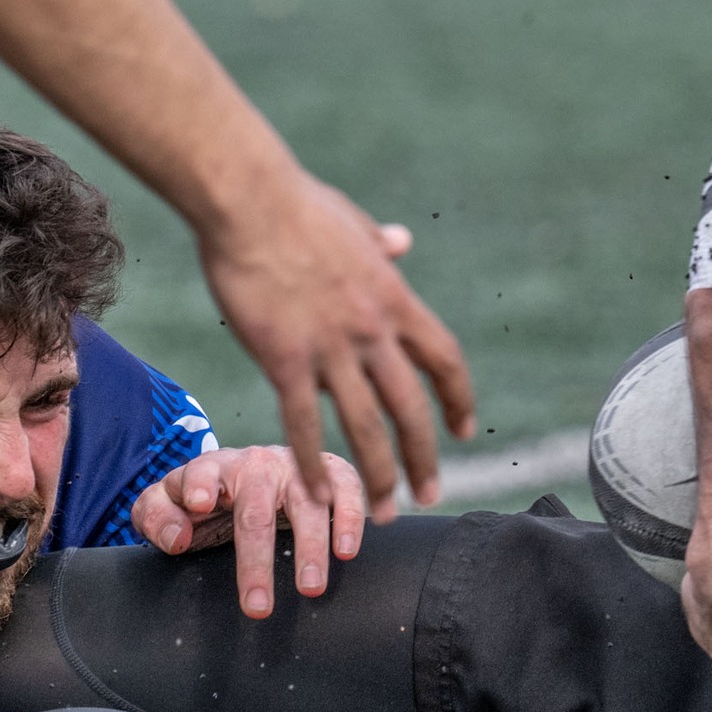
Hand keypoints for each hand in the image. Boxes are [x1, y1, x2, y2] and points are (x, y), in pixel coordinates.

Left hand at [131, 444, 365, 617]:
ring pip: (308, 502)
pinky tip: (348, 550)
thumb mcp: (168, 503)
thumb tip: (178, 538)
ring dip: (311, 546)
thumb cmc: (207, 498)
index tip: (200, 504)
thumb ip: (155, 517)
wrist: (248, 474)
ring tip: (311, 589)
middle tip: (257, 606)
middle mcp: (256, 463)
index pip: (201, 472)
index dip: (200, 484)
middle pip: (257, 508)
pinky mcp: (330, 472)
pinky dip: (350, 517)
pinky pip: (346, 489)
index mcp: (213, 468)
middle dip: (257, 559)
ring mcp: (296, 467)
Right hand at [197, 172, 473, 521]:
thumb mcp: (352, 222)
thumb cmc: (294, 204)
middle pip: (412, 407)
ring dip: (378, 475)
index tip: (464, 429)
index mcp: (394, 299)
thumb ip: (379, 244)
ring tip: (383, 512)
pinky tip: (314, 494)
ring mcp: (331, 347)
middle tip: (431, 493)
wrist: (248, 198)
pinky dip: (311, 463)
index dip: (458, 398)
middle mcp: (373, 330)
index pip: (444, 360)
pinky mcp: (284, 358)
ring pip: (366, 426)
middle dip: (425, 457)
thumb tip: (401, 242)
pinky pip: (303, 423)